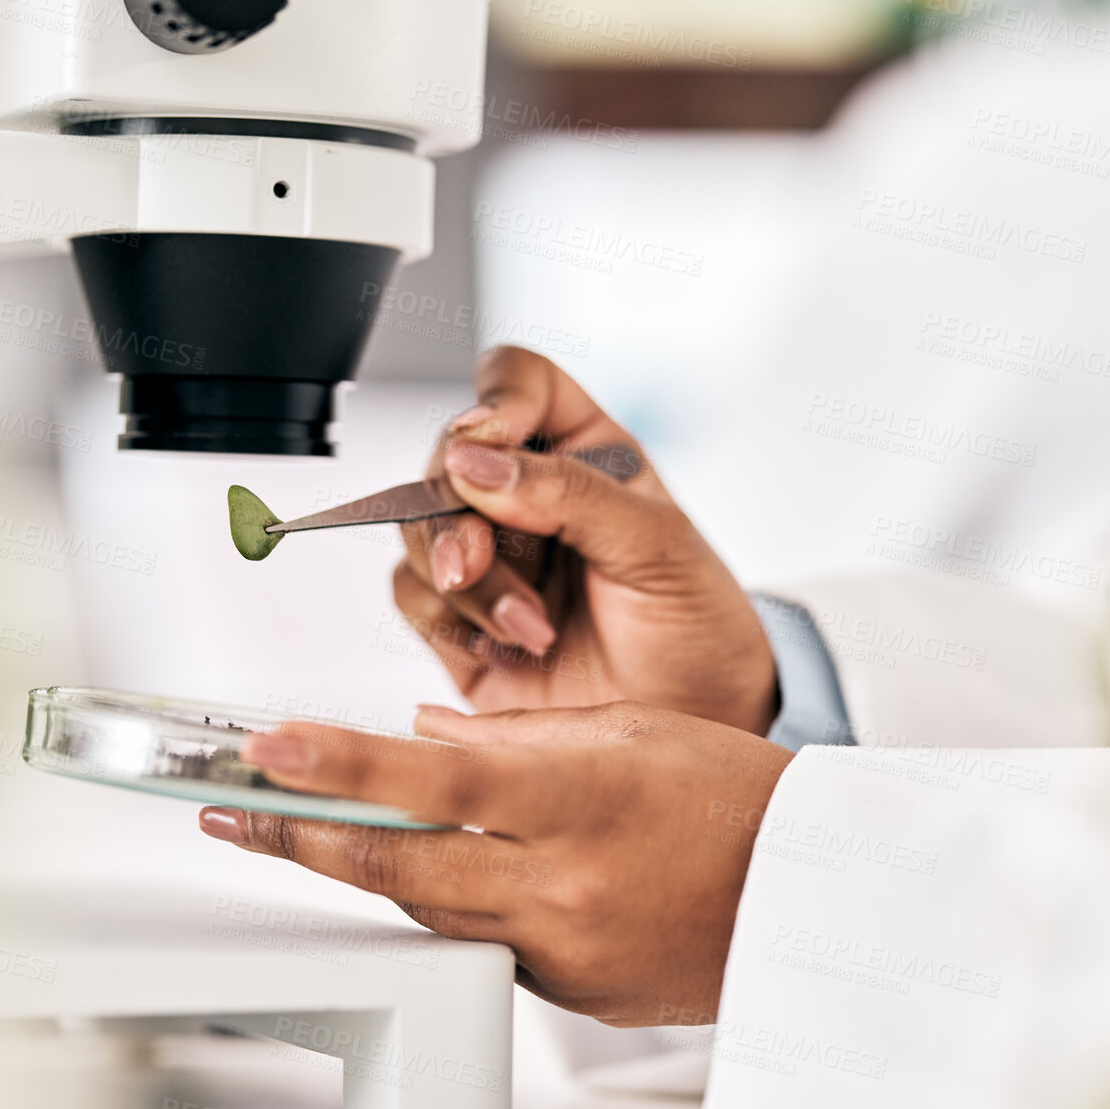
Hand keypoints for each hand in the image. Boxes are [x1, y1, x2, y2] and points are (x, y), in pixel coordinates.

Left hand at [198, 702, 793, 1025]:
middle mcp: (566, 883)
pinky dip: (450, 906)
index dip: (341, 768)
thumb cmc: (735, 798)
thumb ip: (512, 733)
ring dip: (362, 871)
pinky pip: (483, 946)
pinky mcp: (568, 991)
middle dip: (303, 837)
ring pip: (429, 912)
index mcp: (582, 799)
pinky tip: (433, 873)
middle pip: (402, 867)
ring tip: (303, 832)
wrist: (814, 893)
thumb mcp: (627, 731)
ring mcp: (565, 949)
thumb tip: (423, 734)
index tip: (269, 750)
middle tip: (235, 813)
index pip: (435, 783)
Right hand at [398, 346, 777, 734]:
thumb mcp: (657, 547)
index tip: (487, 444)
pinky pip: (412, 594)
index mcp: (584, 452)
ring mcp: (491, 558)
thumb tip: (474, 459)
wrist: (696, 723)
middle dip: (456, 513)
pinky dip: (449, 620)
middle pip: (446, 460)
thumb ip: (568, 493)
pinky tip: (507, 645)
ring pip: (419, 529)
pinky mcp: (460, 620)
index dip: (495, 402)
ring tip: (529, 626)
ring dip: (464, 580)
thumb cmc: (697, 628)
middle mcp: (527, 496)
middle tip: (480, 560)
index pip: (517, 384)